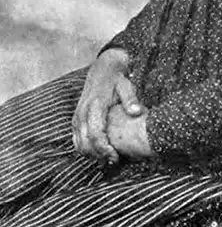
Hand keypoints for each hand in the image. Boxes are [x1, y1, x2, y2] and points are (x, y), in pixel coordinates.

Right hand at [72, 49, 143, 163]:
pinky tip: (98, 151)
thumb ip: (130, 99)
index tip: (115, 156)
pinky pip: (76, 138)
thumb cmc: (116, 78)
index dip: (104, 149)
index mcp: (95, 106)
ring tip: (107, 158)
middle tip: (113, 160)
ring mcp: (77, 116)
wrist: (103, 67)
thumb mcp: (126, 85)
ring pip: (78, 143)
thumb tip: (137, 112)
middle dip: (98, 155)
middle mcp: (83, 112)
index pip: (95, 135)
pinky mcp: (76, 118)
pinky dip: (84, 148)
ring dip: (91, 154)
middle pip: (85, 143)